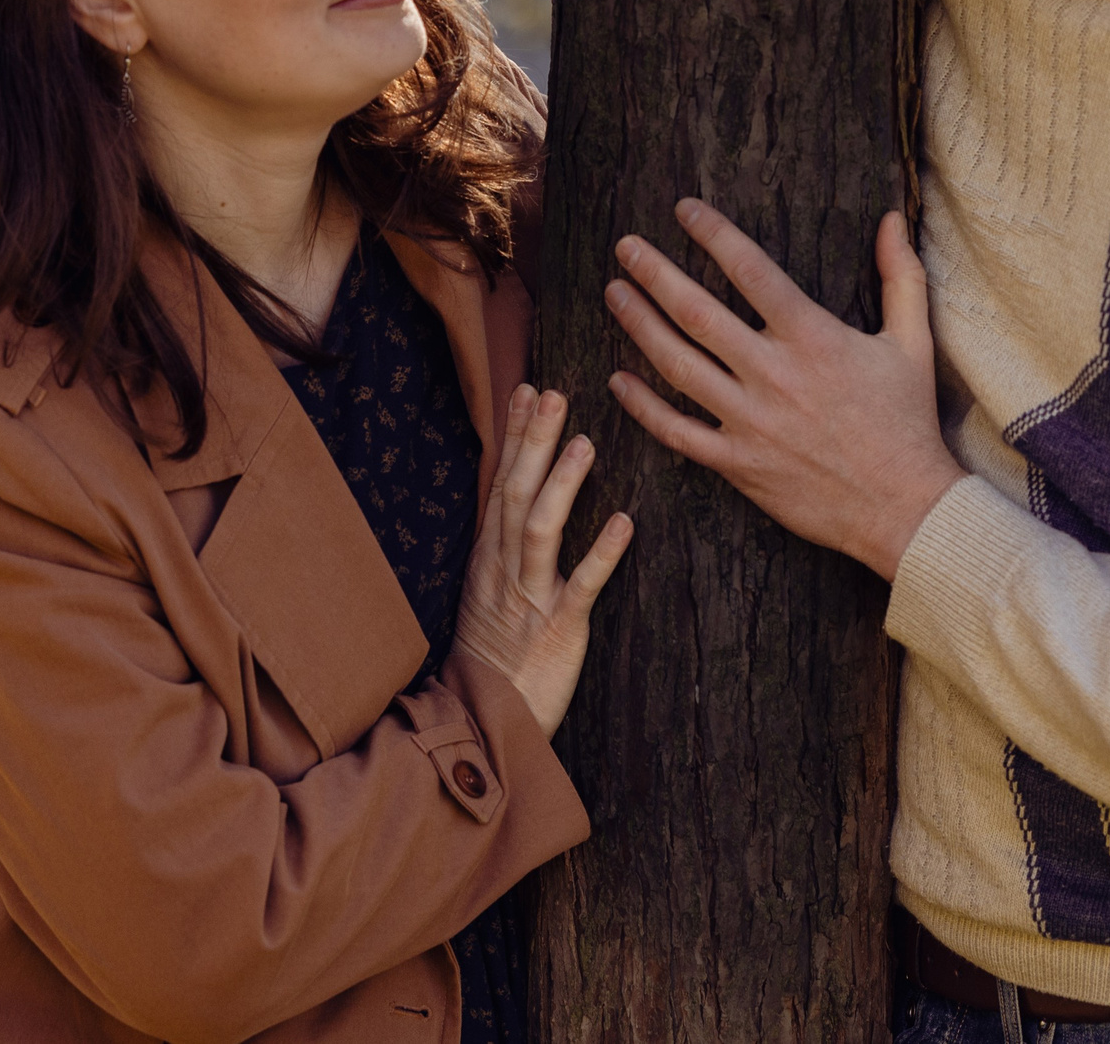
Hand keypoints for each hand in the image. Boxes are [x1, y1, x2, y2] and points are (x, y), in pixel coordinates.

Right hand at [451, 387, 632, 737]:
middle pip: (515, 493)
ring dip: (562, 485)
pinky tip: (625, 523)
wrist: (485, 722)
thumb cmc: (495, 655)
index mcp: (489, 556)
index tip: (528, 388)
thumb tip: (519, 491)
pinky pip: (580, 587)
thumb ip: (505, 542)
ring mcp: (529, 598)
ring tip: (585, 443)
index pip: (500, 482)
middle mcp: (503, 569)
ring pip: (539, 530)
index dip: (514, 436)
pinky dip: (601, 554)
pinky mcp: (558, 630)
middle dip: (533, 442)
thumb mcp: (490, 591)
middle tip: (554, 394)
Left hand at [604, 199, 961, 581]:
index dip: (713, 234)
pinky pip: (677, 431)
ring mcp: (751, 422)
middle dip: (655, 274)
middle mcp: (774, 375)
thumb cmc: (907, 421)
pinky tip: (618, 379)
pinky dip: (643, 405)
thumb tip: (893, 218)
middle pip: (698, 313)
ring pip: (678, 366)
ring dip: (640, 326)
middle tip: (626, 247)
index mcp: (813, 338)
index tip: (683, 209)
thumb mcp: (913, 341)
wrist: (904, 508)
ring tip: (615, 295)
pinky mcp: (738, 464)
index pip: (751, 270)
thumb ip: (901, 276)